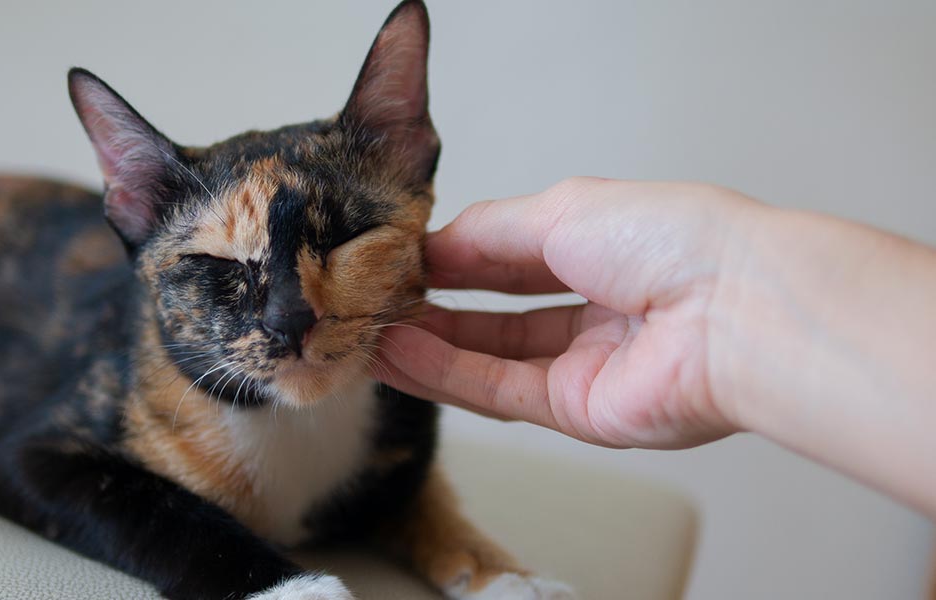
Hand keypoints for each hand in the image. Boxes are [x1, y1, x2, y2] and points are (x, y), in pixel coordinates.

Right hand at [376, 178, 758, 448]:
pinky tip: (402, 356)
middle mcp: (596, 308)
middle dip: (434, 307)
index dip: (452, 258)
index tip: (394, 258)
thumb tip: (432, 246)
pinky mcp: (581, 412)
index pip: (509, 257)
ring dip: (428, 345)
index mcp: (603, 248)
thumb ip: (488, 232)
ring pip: (490, 358)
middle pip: (497, 314)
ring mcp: (588, 364)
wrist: (736, 311)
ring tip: (371, 332)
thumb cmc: (669, 240)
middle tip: (374, 303)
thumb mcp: (561, 209)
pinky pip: (500, 391)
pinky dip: (447, 375)